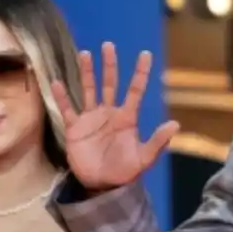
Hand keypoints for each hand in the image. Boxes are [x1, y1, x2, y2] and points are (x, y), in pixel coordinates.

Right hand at [52, 44, 175, 191]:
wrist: (102, 186)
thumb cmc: (124, 172)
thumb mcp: (144, 158)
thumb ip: (158, 142)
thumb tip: (175, 124)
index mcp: (127, 117)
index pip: (135, 90)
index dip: (140, 73)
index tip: (145, 54)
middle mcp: (109, 113)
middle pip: (110, 83)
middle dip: (109, 65)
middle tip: (108, 45)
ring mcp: (91, 119)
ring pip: (89, 90)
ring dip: (86, 73)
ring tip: (84, 54)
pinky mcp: (74, 128)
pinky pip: (67, 109)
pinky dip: (62, 97)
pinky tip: (57, 82)